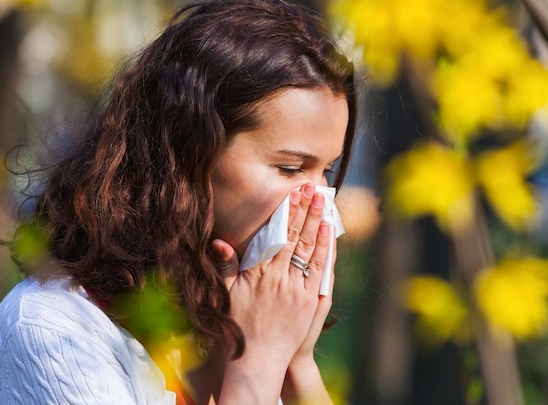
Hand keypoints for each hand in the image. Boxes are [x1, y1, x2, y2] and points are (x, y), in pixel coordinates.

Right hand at [212, 184, 333, 403]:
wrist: (258, 358)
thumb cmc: (240, 325)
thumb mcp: (227, 294)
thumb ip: (226, 266)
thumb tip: (219, 242)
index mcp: (258, 273)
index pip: (275, 235)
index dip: (286, 213)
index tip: (292, 194)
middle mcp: (278, 278)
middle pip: (295, 236)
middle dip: (304, 210)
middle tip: (312, 189)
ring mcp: (296, 289)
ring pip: (309, 249)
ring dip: (317, 223)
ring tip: (323, 202)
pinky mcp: (310, 301)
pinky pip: (319, 269)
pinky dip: (324, 249)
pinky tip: (328, 231)